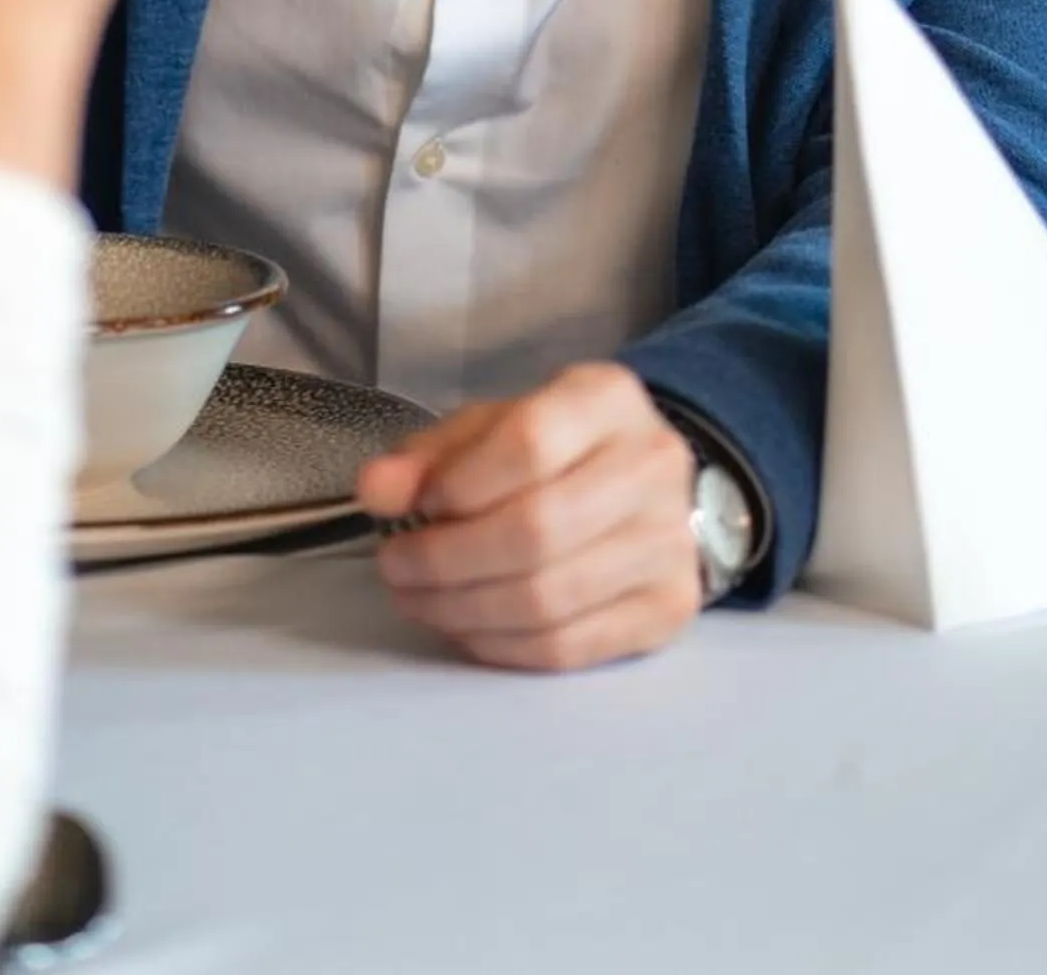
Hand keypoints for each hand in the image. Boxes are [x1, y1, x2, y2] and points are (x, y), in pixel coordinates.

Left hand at [358, 362, 704, 671]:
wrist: (644, 486)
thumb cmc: (557, 450)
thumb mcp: (491, 428)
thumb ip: (430, 456)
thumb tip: (376, 492)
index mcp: (607, 400)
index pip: (529, 444)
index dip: (458, 485)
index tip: (412, 507)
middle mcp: (652, 467)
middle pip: (537, 530)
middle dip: (446, 559)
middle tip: (396, 567)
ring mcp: (671, 545)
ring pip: (549, 598)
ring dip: (462, 610)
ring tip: (419, 599)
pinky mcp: (668, 611)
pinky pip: (568, 647)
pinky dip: (500, 646)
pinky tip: (465, 628)